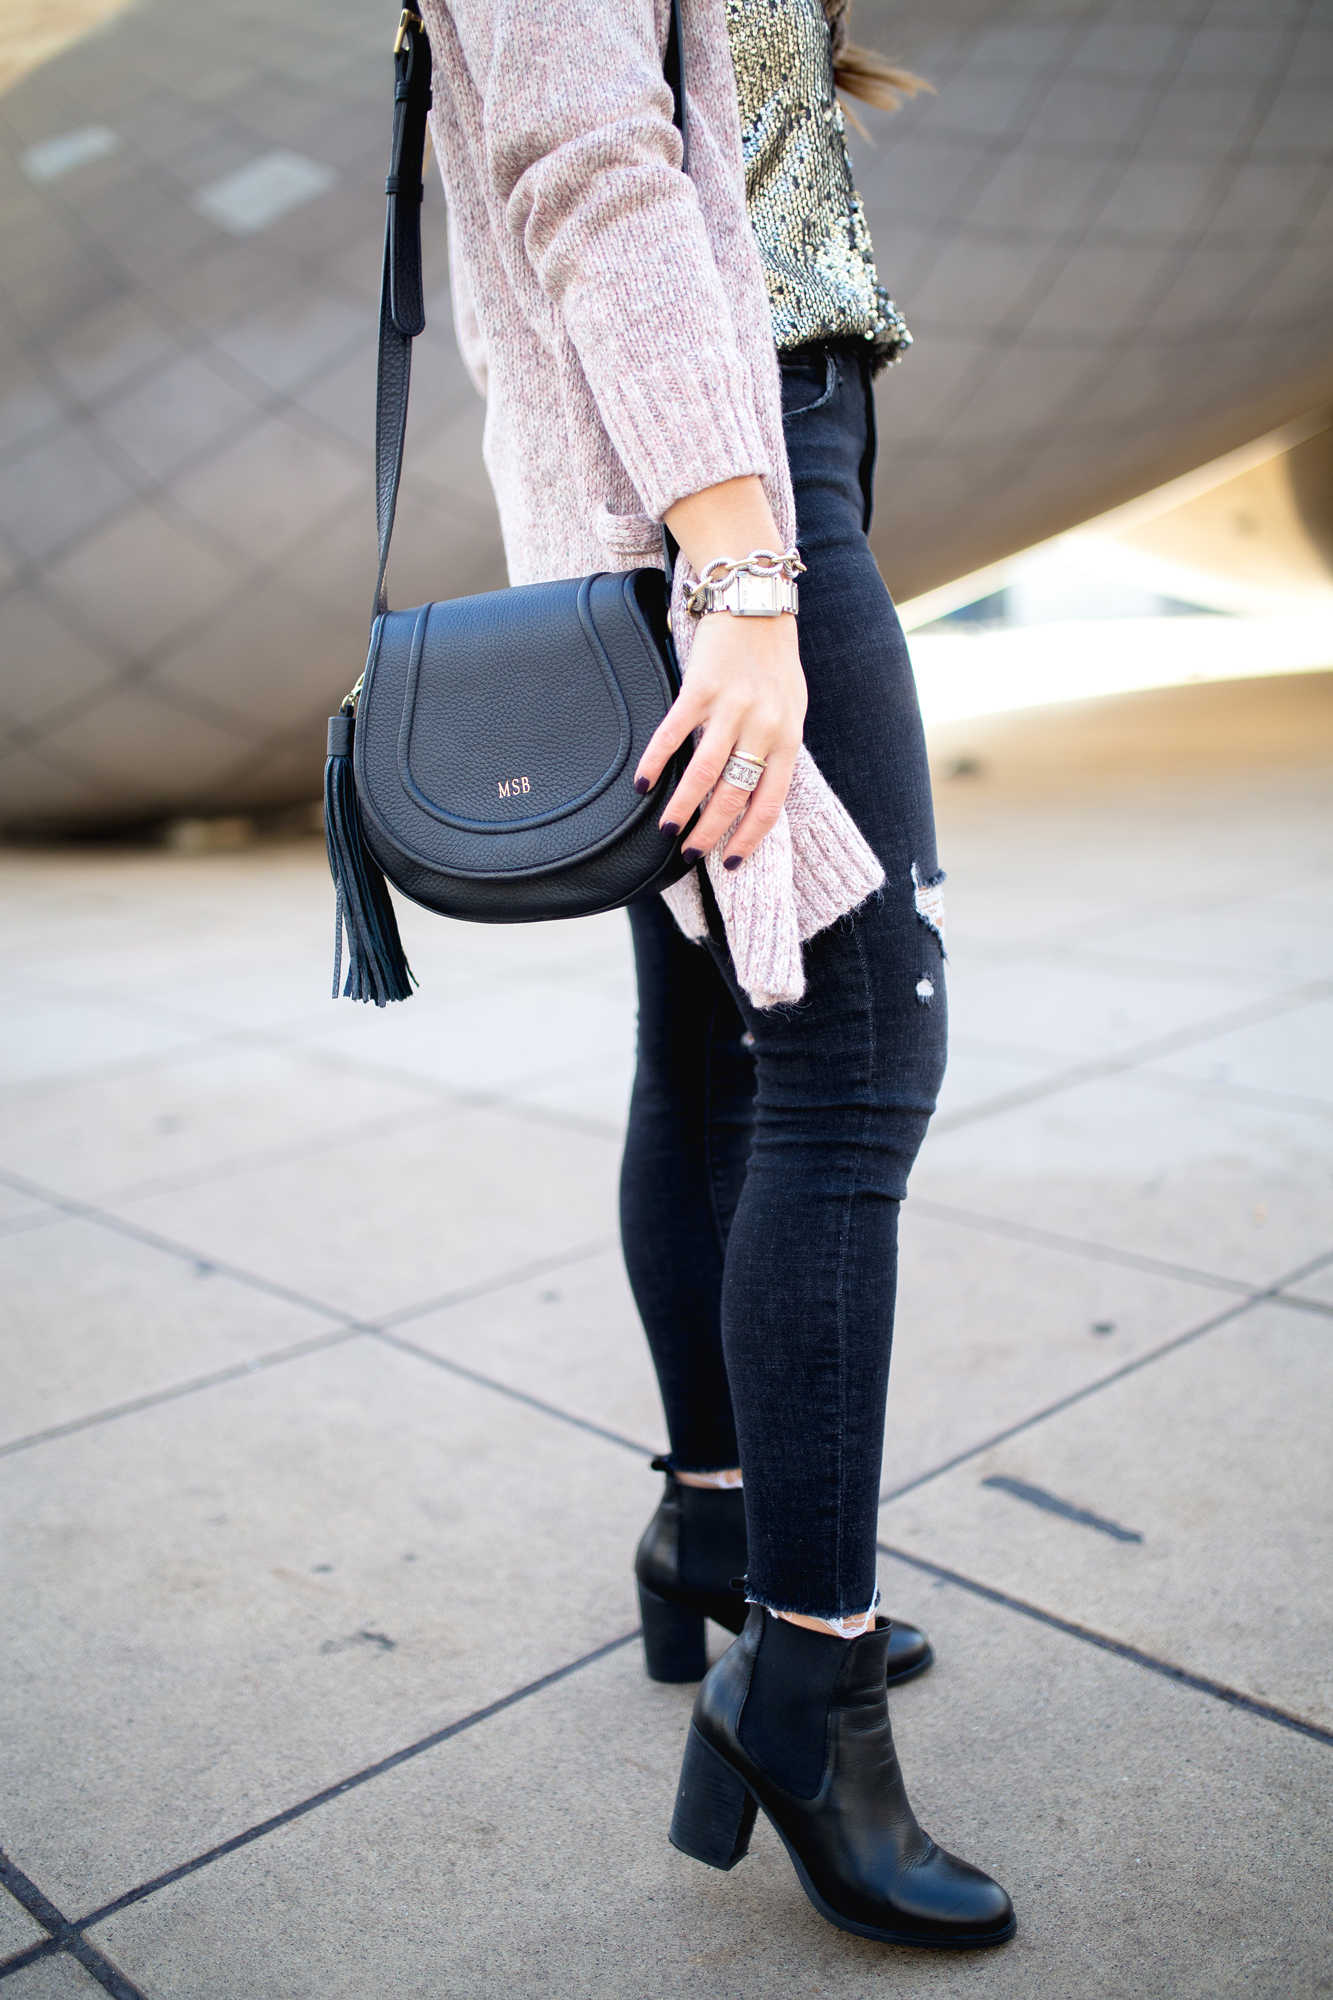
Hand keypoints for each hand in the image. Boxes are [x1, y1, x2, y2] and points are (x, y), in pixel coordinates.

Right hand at [633, 608, 805, 868]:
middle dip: (711, 830)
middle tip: (690, 852)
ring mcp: (732, 707)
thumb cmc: (774, 661)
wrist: (756, 604)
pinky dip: (657, 761)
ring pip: (705, 772)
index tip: (732, 861)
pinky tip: (644, 783)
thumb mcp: (792, 709)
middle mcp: (764, 727)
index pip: (770, 802)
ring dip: (683, 806)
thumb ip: (776, 748)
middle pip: (734, 794)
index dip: (750, 837)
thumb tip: (755, 792)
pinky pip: (674, 733)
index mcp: (789, 737)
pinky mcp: (701, 687)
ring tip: (667, 829)